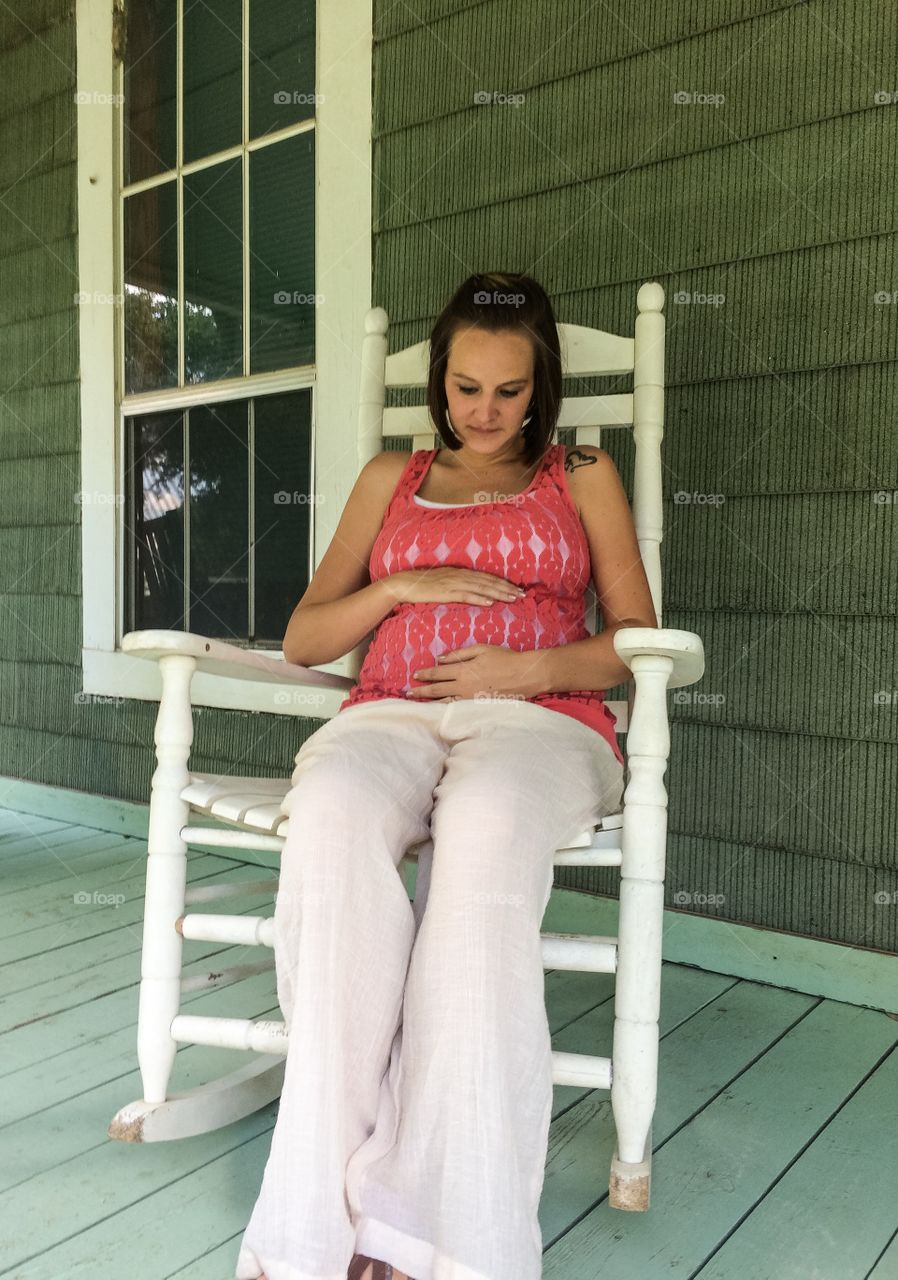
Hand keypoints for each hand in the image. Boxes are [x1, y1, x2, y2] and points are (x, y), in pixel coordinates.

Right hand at [383, 568, 525, 606]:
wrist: (404, 584)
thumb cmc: (422, 585)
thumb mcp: (443, 583)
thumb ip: (458, 585)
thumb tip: (472, 591)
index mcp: (461, 572)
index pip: (487, 577)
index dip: (503, 583)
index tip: (517, 588)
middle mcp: (460, 575)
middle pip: (488, 581)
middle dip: (507, 588)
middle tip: (522, 594)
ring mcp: (454, 583)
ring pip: (482, 588)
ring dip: (498, 593)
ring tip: (513, 598)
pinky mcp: (446, 592)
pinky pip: (466, 595)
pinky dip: (479, 598)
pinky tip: (490, 602)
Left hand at [406, 644, 538, 701]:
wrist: (524, 675)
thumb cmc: (504, 658)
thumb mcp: (481, 649)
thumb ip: (459, 654)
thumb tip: (440, 658)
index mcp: (463, 670)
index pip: (438, 672)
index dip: (425, 674)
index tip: (415, 676)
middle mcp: (463, 686)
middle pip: (437, 689)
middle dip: (422, 691)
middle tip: (408, 693)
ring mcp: (470, 698)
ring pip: (445, 701)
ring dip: (430, 701)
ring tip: (418, 703)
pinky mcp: (478, 705)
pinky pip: (457, 708)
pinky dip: (445, 709)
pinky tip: (439, 709)